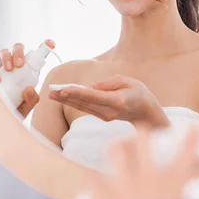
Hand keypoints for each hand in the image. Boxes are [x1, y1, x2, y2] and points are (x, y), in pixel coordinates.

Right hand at [0, 39, 55, 117]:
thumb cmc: (14, 111)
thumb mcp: (26, 107)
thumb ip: (31, 100)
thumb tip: (29, 89)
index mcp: (27, 73)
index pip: (35, 58)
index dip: (44, 47)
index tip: (51, 43)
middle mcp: (15, 68)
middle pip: (18, 50)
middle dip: (19, 53)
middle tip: (19, 65)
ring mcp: (2, 70)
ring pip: (4, 53)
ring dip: (6, 57)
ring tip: (9, 69)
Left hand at [49, 74, 169, 127]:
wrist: (148, 114)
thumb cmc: (140, 94)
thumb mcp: (128, 81)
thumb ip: (108, 84)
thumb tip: (90, 88)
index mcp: (117, 101)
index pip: (94, 96)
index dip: (78, 93)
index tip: (64, 89)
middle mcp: (109, 111)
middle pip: (84, 103)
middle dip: (67, 97)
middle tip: (51, 91)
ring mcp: (105, 116)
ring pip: (82, 107)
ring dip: (67, 100)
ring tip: (52, 94)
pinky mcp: (102, 117)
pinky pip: (86, 109)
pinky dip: (74, 103)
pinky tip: (64, 98)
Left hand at [90, 125, 198, 198]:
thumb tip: (176, 198)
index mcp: (171, 187)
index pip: (186, 152)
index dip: (190, 136)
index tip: (191, 127)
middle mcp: (148, 178)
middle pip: (142, 136)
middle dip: (140, 135)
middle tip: (138, 140)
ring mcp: (122, 183)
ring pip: (115, 148)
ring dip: (116, 149)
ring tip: (116, 153)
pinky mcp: (98, 193)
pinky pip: (92, 173)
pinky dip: (95, 177)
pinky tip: (96, 182)